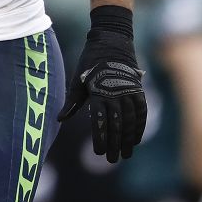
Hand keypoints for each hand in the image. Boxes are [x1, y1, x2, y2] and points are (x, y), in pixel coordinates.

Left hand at [60, 6, 146, 162]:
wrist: (112, 40)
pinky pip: (140, 112)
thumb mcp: (78, 79)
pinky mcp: (138, 89)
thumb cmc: (90, 62)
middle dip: (115, 144)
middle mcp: (115, 93)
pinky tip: (136, 139)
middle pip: (116, 125)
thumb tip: (60, 119)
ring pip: (130, 121)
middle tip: (112, 160)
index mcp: (98, 92)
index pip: (100, 121)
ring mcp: (129, 91)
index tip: (99, 153)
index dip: (100, 138)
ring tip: (126, 154)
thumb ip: (72, 101)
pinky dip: (139, 126)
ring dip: (129, 139)